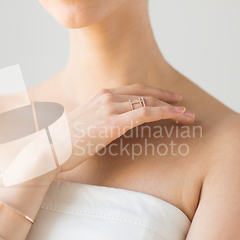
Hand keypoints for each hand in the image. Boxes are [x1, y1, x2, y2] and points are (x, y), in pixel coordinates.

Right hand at [60, 83, 193, 171]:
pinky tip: (179, 116)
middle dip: (168, 98)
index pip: (134, 89)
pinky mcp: (112, 123)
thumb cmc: (67, 144)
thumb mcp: (86, 126)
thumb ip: (102, 121)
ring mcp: (109, 108)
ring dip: (172, 108)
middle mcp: (106, 96)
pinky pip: (145, 114)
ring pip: (149, 102)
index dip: (155, 92)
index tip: (170, 99)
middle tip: (184, 105)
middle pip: (145, 92)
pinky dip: (166, 113)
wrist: (50, 151)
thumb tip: (114, 128)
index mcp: (99, 95)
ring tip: (188, 116)